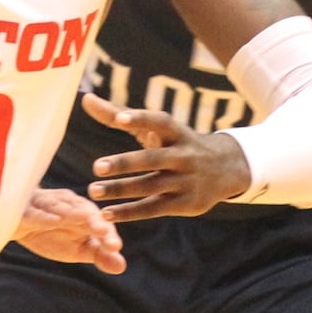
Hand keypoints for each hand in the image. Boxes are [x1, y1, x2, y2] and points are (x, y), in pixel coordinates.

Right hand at [13, 187, 125, 274]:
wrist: (20, 223)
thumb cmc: (55, 234)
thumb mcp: (78, 248)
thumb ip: (99, 255)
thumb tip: (122, 266)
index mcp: (85, 214)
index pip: (100, 223)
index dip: (108, 234)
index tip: (115, 247)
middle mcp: (70, 205)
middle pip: (85, 211)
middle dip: (95, 220)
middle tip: (104, 232)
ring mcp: (48, 205)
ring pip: (61, 208)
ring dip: (72, 214)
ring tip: (84, 219)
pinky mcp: (26, 210)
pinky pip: (36, 213)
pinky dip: (45, 216)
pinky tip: (53, 221)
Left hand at [80, 92, 251, 222]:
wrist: (226, 168)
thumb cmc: (177, 143)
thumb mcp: (155, 127)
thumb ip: (117, 114)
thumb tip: (85, 99)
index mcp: (176, 132)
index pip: (160, 122)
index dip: (141, 119)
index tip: (119, 119)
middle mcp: (183, 155)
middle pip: (153, 159)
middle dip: (125, 163)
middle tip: (96, 167)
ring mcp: (186, 181)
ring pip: (150, 186)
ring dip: (121, 189)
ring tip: (93, 191)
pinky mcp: (185, 203)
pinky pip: (154, 209)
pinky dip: (130, 212)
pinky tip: (106, 213)